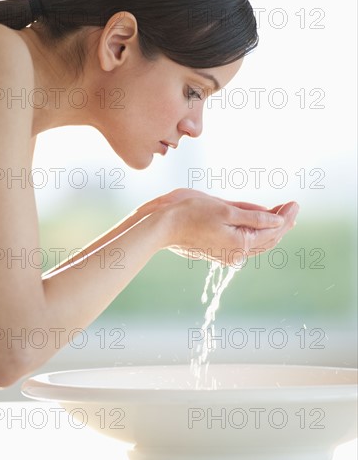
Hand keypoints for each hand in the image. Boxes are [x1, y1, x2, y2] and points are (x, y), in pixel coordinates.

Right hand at [159, 189, 298, 265]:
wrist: (164, 226)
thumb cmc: (191, 213)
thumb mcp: (226, 210)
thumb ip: (255, 217)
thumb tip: (278, 221)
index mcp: (240, 244)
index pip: (273, 231)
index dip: (286, 217)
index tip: (295, 203)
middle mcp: (236, 255)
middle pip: (269, 240)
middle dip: (283, 223)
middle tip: (293, 207)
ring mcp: (228, 255)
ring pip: (259, 243)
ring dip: (272, 229)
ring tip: (283, 215)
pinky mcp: (220, 252)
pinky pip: (246, 244)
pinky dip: (258, 234)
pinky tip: (262, 224)